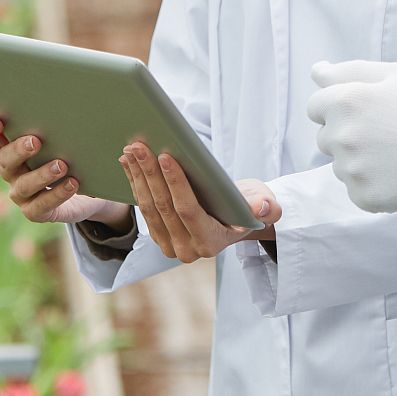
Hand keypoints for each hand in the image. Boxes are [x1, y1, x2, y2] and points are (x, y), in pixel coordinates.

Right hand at [0, 115, 131, 229]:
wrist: (96, 181)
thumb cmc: (79, 144)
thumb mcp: (73, 125)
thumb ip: (67, 107)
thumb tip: (87, 76)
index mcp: (12, 142)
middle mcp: (12, 168)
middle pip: (4, 159)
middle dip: (19, 149)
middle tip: (36, 139)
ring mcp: (22, 192)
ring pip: (22, 186)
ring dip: (41, 174)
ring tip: (62, 164)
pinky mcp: (37, 211)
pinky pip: (40, 207)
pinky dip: (56, 195)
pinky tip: (73, 183)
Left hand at [120, 142, 280, 264]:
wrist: (237, 219)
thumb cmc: (250, 207)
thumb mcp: (266, 204)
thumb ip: (267, 207)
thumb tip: (262, 206)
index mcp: (210, 243)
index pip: (188, 211)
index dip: (176, 183)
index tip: (166, 155)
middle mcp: (186, 250)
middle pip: (163, 207)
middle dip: (150, 173)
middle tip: (140, 145)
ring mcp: (169, 245)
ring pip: (148, 207)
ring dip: (138, 176)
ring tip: (132, 150)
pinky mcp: (158, 235)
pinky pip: (143, 207)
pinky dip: (135, 182)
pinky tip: (129, 162)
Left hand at [305, 60, 396, 213]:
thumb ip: (350, 71)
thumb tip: (317, 72)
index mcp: (346, 100)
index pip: (316, 106)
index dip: (341, 106)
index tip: (368, 111)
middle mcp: (342, 135)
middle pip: (326, 138)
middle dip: (348, 134)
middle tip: (388, 133)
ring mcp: (352, 170)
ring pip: (342, 166)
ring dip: (360, 162)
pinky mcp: (366, 197)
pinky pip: (357, 191)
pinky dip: (374, 186)